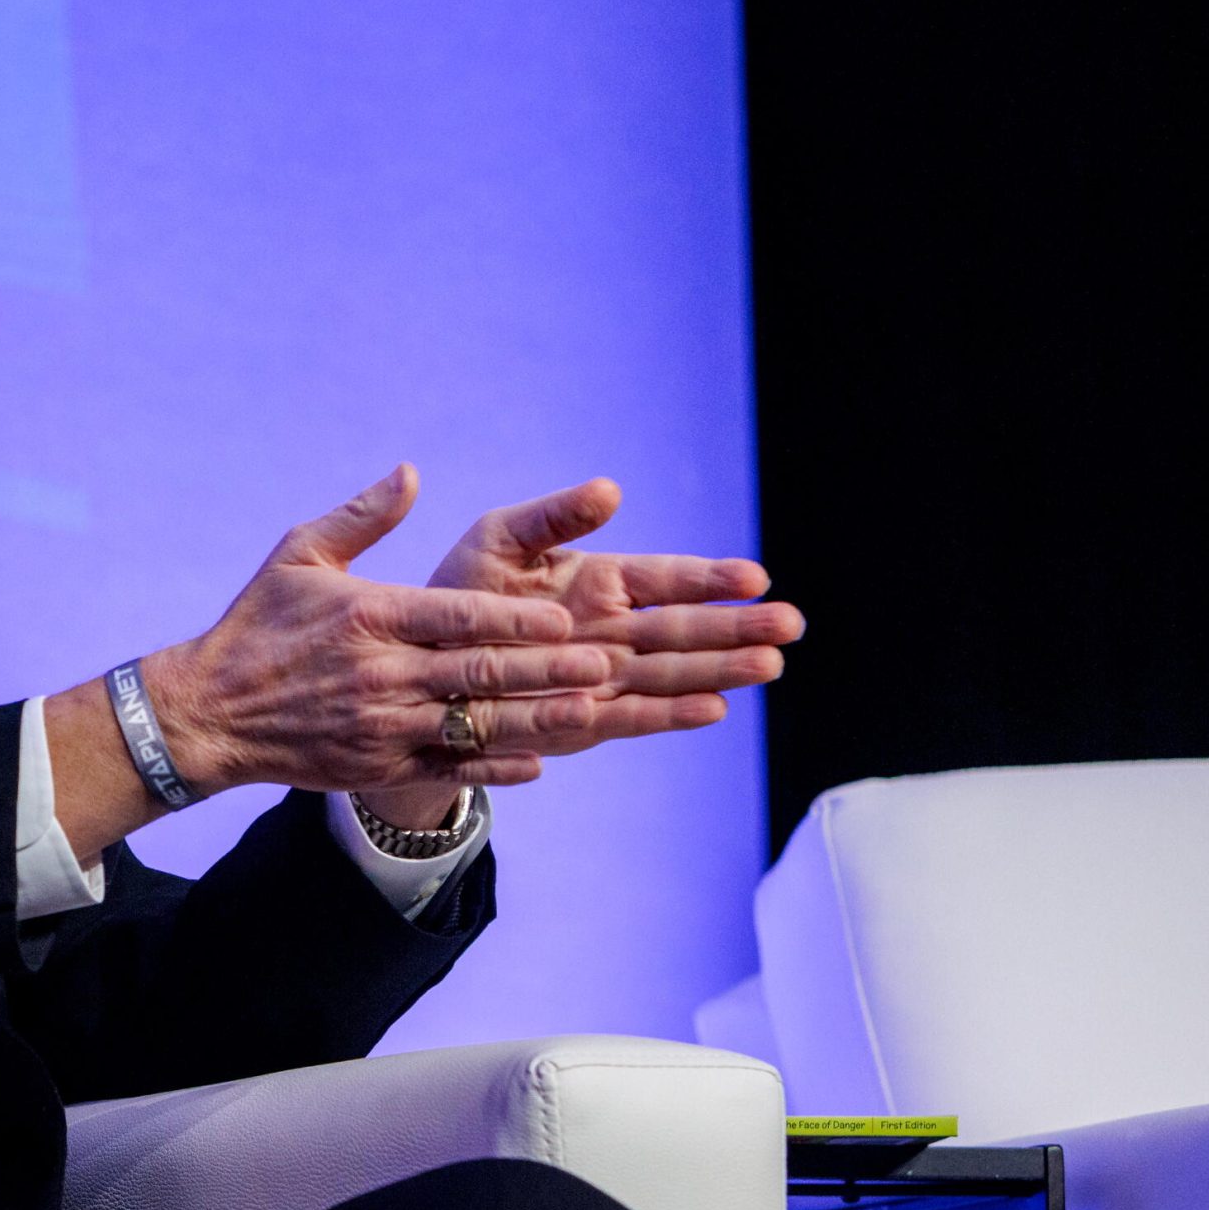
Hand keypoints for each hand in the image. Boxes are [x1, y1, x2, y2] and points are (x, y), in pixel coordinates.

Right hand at [141, 466, 610, 798]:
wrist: (207, 713)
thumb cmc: (257, 626)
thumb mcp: (298, 556)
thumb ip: (360, 516)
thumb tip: (410, 473)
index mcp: (368, 616)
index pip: (455, 616)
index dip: (513, 618)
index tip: (561, 616)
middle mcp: (379, 673)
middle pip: (477, 672)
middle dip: (545, 668)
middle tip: (603, 659)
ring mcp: (379, 724)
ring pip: (472, 724)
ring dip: (535, 719)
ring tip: (590, 710)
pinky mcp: (375, 764)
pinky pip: (446, 767)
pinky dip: (493, 768)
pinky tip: (539, 762)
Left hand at [424, 478, 802, 757]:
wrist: (417, 664)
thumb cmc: (459, 593)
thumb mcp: (500, 540)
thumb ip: (553, 518)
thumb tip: (612, 490)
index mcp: (598, 580)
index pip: (665, 578)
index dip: (709, 578)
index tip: (755, 577)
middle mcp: (610, 631)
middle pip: (683, 628)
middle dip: (737, 627)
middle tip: (791, 625)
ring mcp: (600, 677)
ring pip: (671, 673)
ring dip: (720, 670)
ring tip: (771, 667)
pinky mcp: (581, 719)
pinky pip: (633, 717)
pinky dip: (671, 714)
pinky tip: (716, 709)